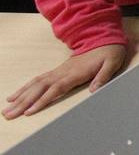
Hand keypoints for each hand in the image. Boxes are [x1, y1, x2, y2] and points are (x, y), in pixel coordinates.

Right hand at [4, 43, 127, 118]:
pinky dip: (24, 88)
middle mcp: (62, 73)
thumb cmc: (109, 53)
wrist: (104, 39)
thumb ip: (103, 77)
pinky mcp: (56, 71)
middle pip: (39, 88)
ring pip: (35, 84)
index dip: (42, 100)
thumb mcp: (112, 63)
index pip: (55, 89)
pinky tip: (15, 96)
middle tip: (8, 114)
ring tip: (6, 109)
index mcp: (75, 73)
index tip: (29, 111)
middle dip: (23, 102)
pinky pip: (37, 80)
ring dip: (20, 97)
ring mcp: (58, 72)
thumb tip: (94, 90)